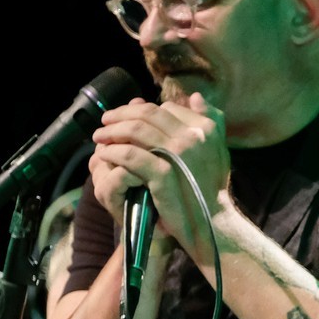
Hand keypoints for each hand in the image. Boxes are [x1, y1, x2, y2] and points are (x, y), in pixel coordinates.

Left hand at [89, 92, 228, 258]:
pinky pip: (130, 155)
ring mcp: (178, 154)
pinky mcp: (162, 173)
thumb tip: (196, 97)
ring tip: (100, 137)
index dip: (142, 111)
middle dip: (121, 115)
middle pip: (147, 114)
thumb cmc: (212, 188)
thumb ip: (211, 121)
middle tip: (105, 122)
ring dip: (112, 131)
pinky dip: (114, 152)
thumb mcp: (218, 150)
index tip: (127, 119)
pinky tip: (106, 154)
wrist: (212, 222)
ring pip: (135, 131)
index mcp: (206, 127)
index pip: (166, 108)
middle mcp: (194, 136)